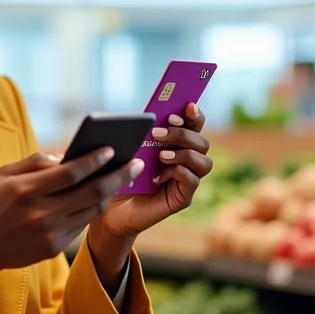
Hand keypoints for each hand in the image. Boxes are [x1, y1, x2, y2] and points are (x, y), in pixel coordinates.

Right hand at [0, 149, 144, 313]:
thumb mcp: (3, 174)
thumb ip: (35, 163)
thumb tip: (67, 156)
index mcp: (26, 190)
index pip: (70, 172)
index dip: (94, 160)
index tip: (111, 148)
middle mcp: (41, 213)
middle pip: (91, 192)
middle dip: (117, 176)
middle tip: (135, 163)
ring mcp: (49, 233)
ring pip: (92, 210)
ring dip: (110, 193)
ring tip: (121, 178)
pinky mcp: (53, 248)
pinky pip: (80, 224)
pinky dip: (92, 209)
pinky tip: (100, 196)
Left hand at [101, 103, 212, 238]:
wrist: (110, 207)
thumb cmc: (120, 174)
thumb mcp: (130, 148)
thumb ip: (142, 133)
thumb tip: (149, 114)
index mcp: (176, 144)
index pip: (195, 126)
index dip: (195, 115)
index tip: (187, 105)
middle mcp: (187, 161)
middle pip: (202, 142)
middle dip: (183, 134)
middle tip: (159, 132)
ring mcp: (187, 180)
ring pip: (204, 162)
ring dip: (183, 154)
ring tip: (160, 155)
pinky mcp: (182, 198)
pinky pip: (192, 181)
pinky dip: (177, 173)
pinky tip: (158, 176)